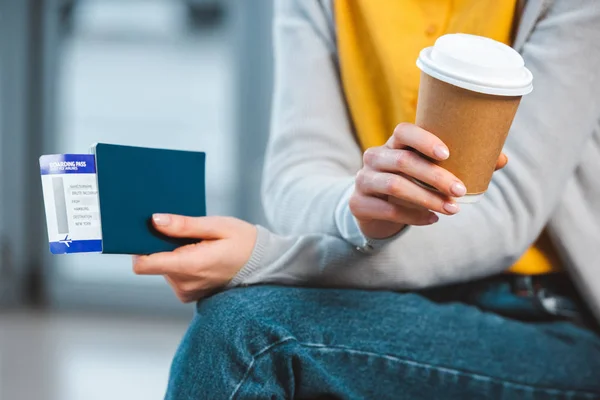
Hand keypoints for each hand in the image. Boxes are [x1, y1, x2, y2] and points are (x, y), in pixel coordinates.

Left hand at [132, 214, 256, 302]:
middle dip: (163, 245)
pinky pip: (173, 275)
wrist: (264, 265)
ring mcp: (186, 292)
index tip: (145, 232)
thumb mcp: (217, 226)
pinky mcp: (188, 294)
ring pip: (163, 267)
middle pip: (153, 262)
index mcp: (190, 266)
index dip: (138, 247)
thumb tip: (155, 221)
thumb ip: (184, 225)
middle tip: (188, 234)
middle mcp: (184, 284)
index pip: (144, 264)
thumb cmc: (243, 241)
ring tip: (199, 245)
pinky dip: (181, 263)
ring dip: (174, 254)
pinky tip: (200, 256)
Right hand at [349, 123, 507, 238]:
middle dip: (435, 176)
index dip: (424, 139)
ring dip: (427, 198)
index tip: (447, 153)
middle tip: (461, 190)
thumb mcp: (427, 171)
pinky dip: (413, 216)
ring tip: (452, 209)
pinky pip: (388, 209)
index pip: (403, 131)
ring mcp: (363, 180)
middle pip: (403, 161)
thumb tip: (501, 159)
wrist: (373, 208)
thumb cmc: (409, 183)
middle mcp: (374, 157)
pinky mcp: (358, 203)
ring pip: (395, 186)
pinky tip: (432, 220)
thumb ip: (460, 163)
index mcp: (393, 143)